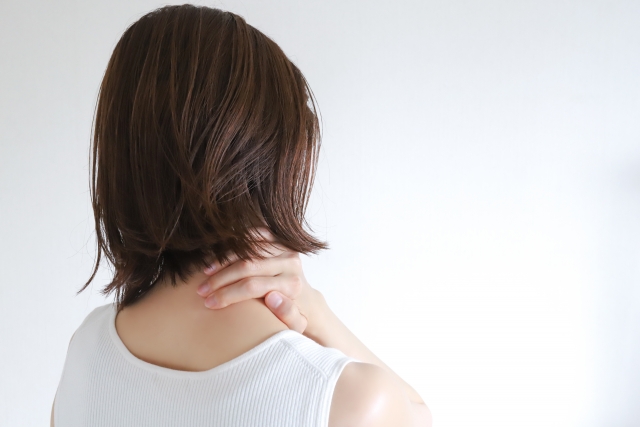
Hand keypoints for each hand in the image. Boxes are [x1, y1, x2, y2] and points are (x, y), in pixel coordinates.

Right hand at [195, 228, 326, 335]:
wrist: (306, 301)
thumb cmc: (294, 317)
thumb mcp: (295, 325)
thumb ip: (288, 316)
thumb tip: (272, 297)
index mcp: (293, 285)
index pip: (253, 287)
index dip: (227, 295)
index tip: (208, 304)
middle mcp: (291, 263)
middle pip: (247, 267)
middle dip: (220, 280)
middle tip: (201, 291)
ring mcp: (285, 249)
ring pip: (247, 250)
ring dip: (223, 261)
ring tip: (204, 274)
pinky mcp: (279, 239)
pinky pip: (252, 236)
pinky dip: (234, 246)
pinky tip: (219, 257)